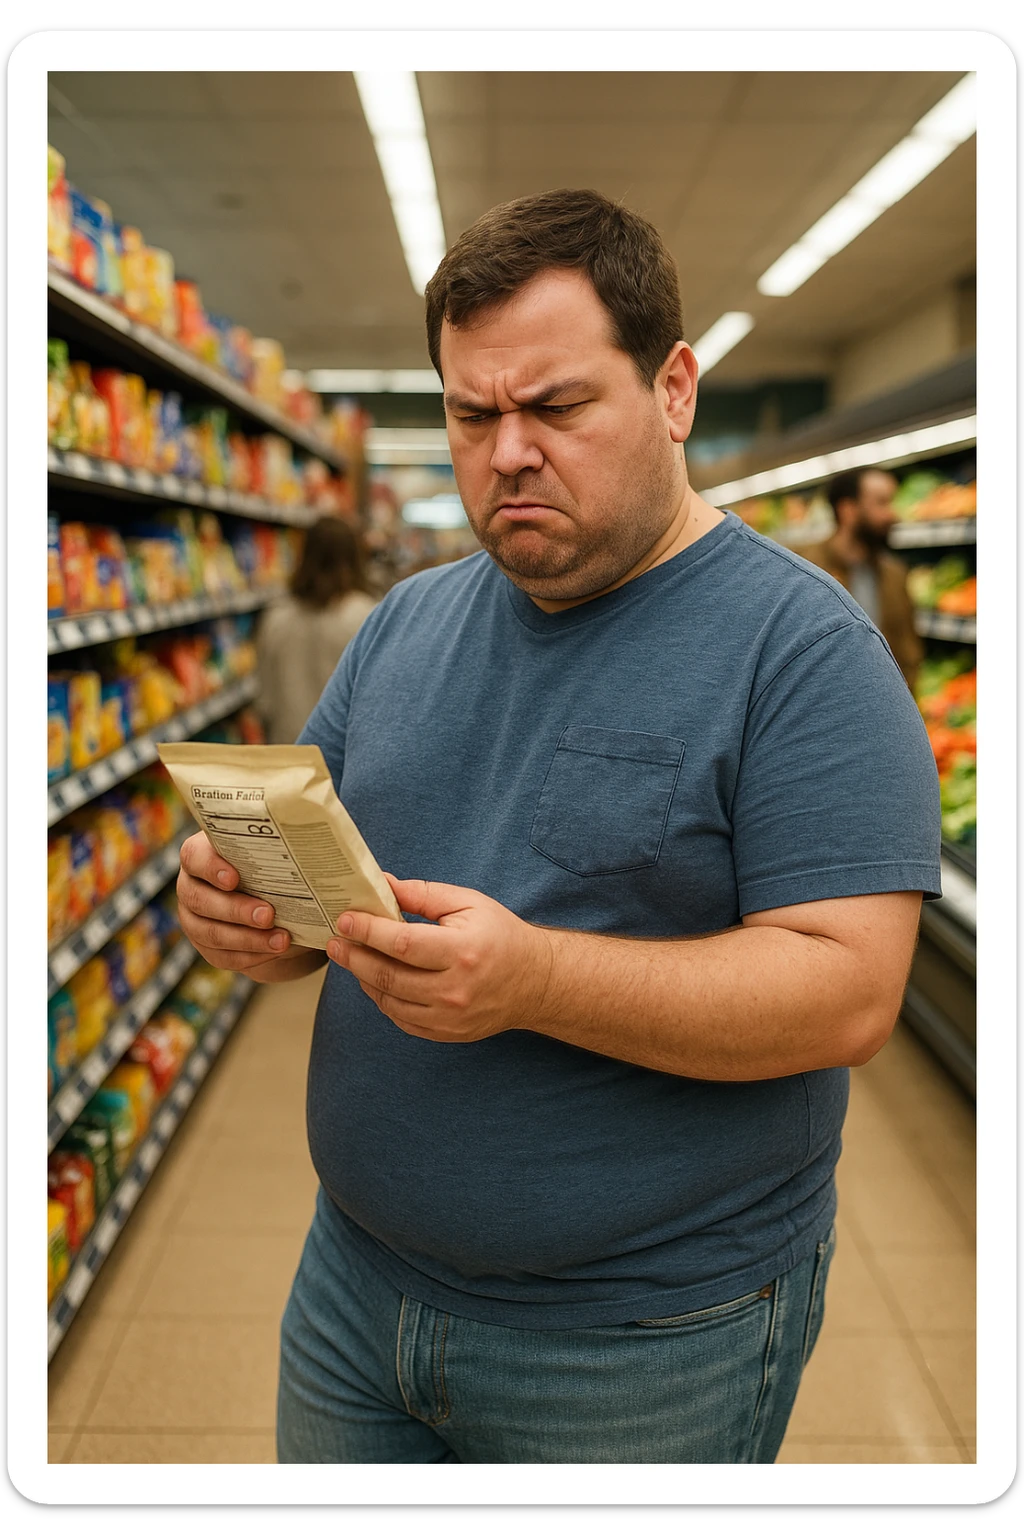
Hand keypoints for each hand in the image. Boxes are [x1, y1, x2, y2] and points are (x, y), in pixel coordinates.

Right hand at [175, 830, 316, 981]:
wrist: (275, 906)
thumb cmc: (274, 871)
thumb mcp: (276, 859)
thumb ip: (278, 856)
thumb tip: (307, 856)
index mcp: (202, 855)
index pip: (193, 856)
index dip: (210, 867)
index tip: (235, 878)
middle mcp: (191, 886)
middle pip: (200, 899)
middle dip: (236, 909)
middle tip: (268, 915)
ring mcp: (194, 919)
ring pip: (210, 933)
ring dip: (248, 938)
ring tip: (281, 940)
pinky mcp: (207, 946)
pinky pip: (223, 956)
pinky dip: (251, 954)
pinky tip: (274, 951)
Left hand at [327, 875, 553, 1041]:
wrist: (534, 982)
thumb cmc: (500, 936)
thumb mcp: (468, 903)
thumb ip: (424, 894)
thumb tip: (382, 885)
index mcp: (462, 951)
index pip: (402, 944)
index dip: (368, 931)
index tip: (345, 920)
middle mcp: (454, 989)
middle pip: (389, 975)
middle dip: (355, 957)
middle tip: (335, 942)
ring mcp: (449, 1017)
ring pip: (389, 1000)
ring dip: (364, 978)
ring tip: (350, 958)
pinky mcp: (446, 1033)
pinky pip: (401, 1018)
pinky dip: (382, 999)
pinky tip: (374, 980)